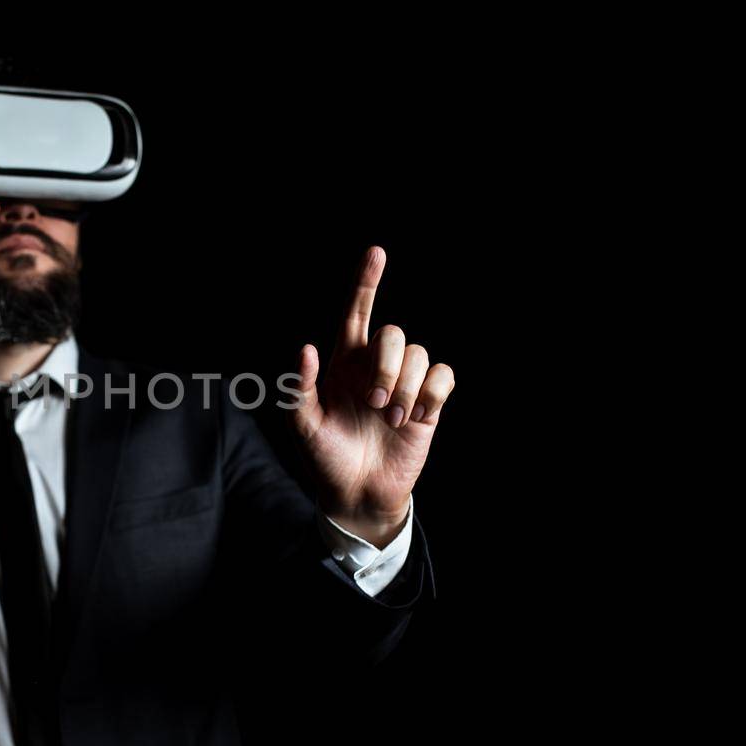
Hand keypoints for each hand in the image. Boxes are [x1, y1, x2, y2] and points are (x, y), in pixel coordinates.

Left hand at [289, 246, 455, 545]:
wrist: (356, 493)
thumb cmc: (325, 457)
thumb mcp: (303, 426)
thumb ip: (301, 387)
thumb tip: (306, 348)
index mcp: (343, 362)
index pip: (356, 312)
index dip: (367, 282)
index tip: (376, 253)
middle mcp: (375, 366)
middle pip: (394, 333)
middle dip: (387, 364)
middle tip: (375, 404)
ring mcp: (404, 383)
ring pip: (421, 354)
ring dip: (407, 385)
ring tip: (393, 418)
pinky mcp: (429, 403)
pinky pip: (444, 375)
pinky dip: (433, 392)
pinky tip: (417, 416)